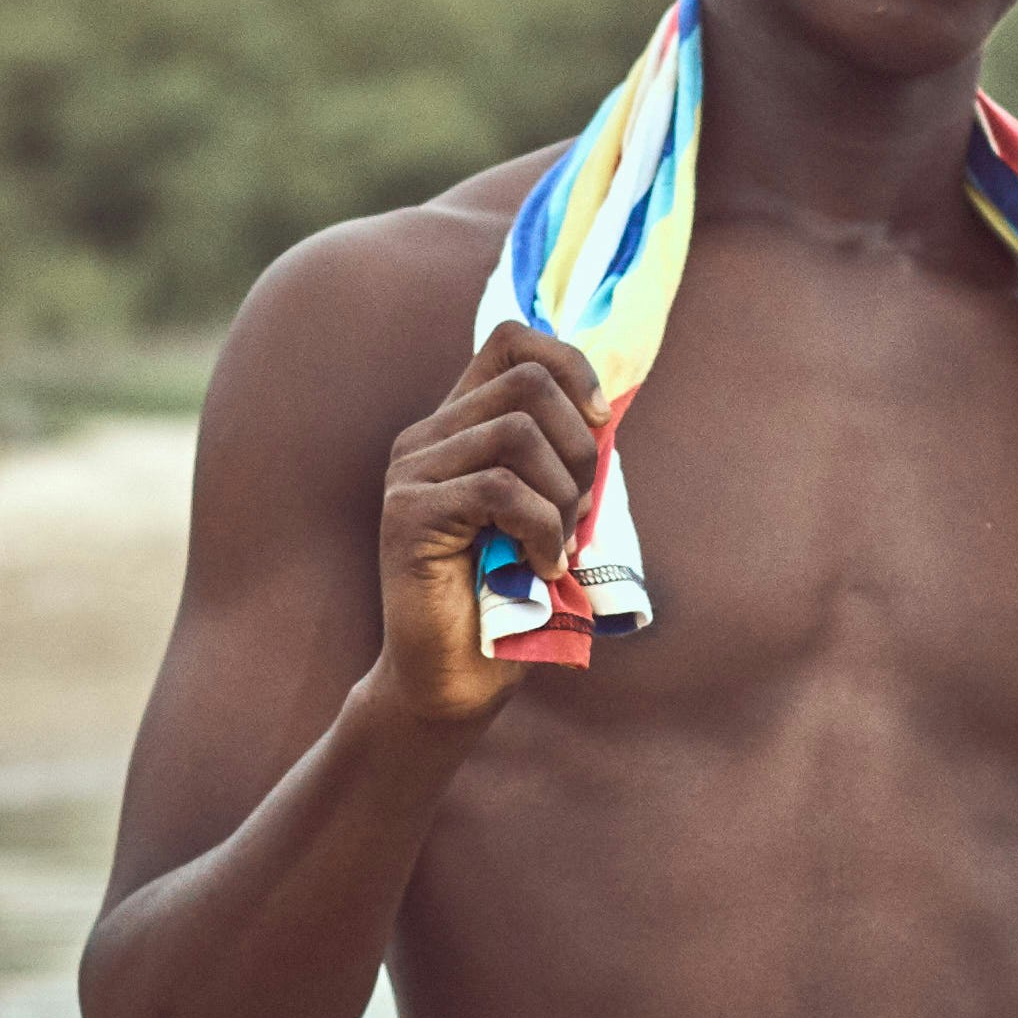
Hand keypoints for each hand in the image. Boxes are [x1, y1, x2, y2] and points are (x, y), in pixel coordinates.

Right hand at [374, 322, 606, 728]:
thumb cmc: (512, 598)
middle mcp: (426, 436)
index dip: (570, 364)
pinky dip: (541, 528)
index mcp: (459, 424)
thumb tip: (609, 410)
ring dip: (563, 496)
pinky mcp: (407, 513)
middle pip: (528, 382)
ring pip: (518, 435)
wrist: (456, 678)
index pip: (512, 340)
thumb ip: (564, 457)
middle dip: (580, 446)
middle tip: (581, 511)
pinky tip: (540, 566)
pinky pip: (500, 489)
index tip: (601, 422)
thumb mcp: (551, 510)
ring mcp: (410, 472)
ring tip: (557, 546)